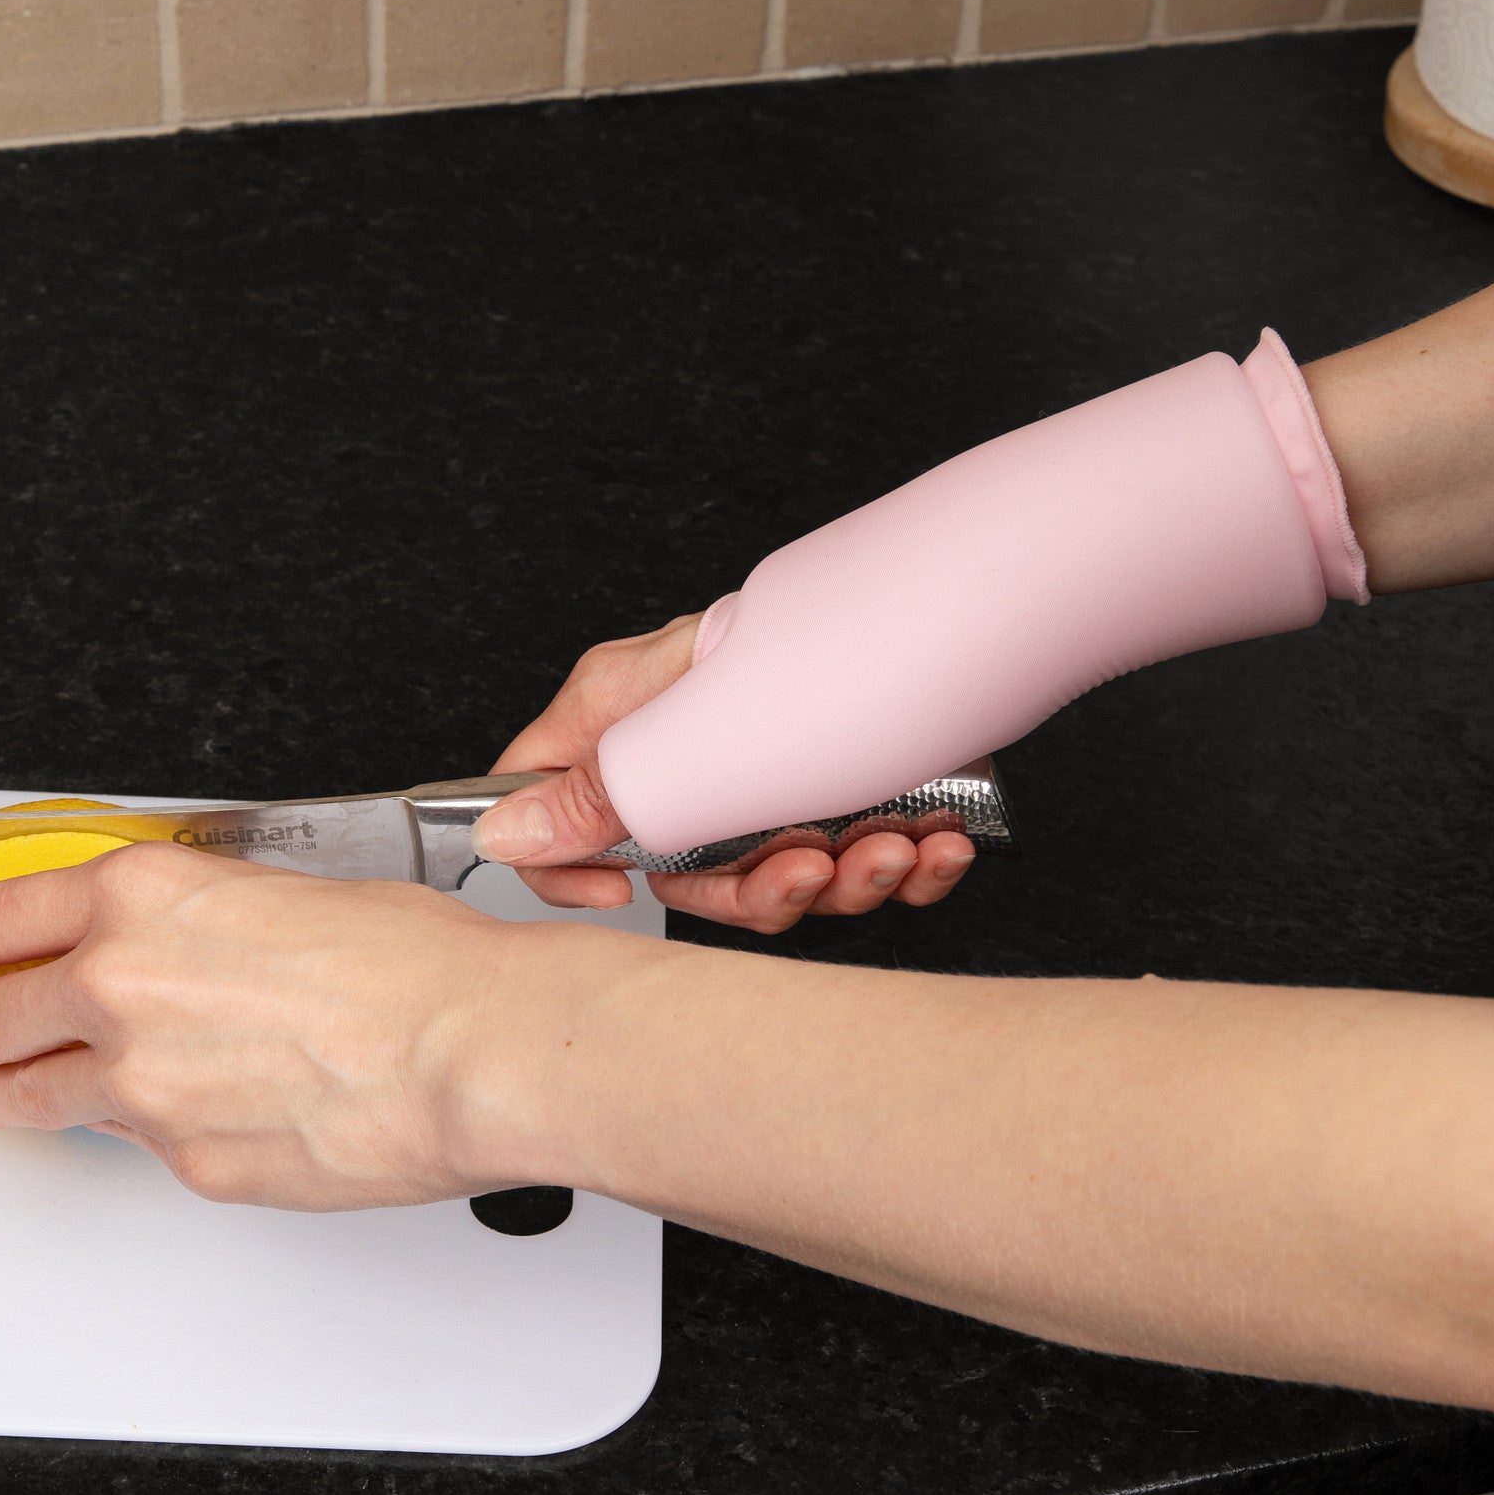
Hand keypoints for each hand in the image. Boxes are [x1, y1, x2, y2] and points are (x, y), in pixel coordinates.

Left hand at [0, 841, 604, 1206]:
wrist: (476, 1052)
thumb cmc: (422, 966)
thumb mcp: (299, 894)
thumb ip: (214, 925)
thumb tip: (192, 953)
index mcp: (143, 901)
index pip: (0, 916)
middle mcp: (121, 991)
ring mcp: (144, 1089)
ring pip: (35, 1097)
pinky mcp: (188, 1164)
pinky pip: (139, 1145)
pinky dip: (134, 1130)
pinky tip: (143, 1122)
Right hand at [474, 615, 974, 931]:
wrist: (994, 605)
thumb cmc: (844, 654)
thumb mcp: (692, 743)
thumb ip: (591, 800)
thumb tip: (498, 835)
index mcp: (633, 709)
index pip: (546, 795)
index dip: (569, 862)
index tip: (624, 889)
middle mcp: (701, 734)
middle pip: (682, 859)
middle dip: (758, 888)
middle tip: (809, 869)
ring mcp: (782, 753)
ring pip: (781, 865)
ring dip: (845, 880)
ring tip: (894, 848)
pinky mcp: (860, 769)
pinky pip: (858, 851)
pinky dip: (900, 865)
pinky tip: (935, 846)